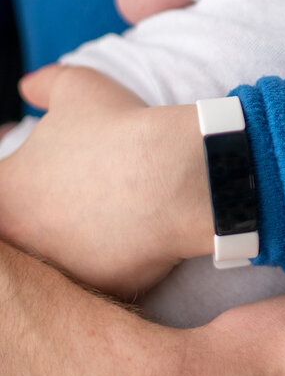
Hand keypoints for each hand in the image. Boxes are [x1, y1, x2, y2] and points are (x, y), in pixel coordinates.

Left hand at [1, 67, 208, 296]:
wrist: (176, 176)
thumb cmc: (121, 130)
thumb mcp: (78, 88)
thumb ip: (45, 85)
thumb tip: (28, 87)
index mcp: (5, 194)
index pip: (2, 193)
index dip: (24, 180)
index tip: (50, 174)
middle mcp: (21, 240)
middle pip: (24, 232)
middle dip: (46, 216)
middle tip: (81, 196)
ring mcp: (59, 271)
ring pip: (61, 259)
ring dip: (77, 242)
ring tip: (111, 215)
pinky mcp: (99, 290)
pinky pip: (102, 277)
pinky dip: (115, 260)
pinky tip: (135, 237)